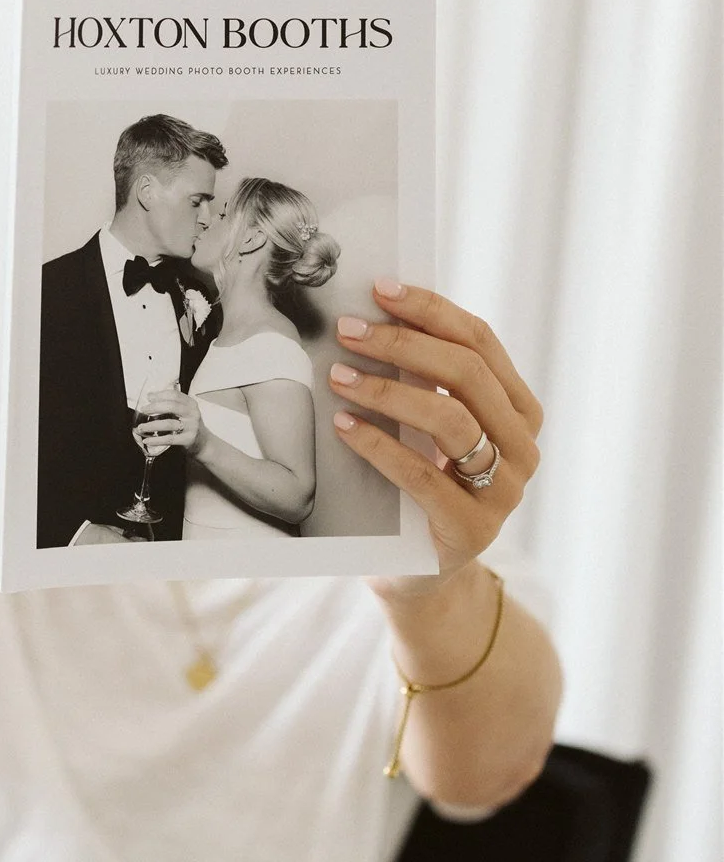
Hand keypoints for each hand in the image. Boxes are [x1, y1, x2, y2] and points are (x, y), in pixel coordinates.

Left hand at [138, 388, 204, 453]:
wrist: (203, 443)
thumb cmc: (190, 425)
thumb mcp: (186, 411)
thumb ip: (173, 404)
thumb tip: (152, 396)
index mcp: (191, 404)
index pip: (175, 395)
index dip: (160, 395)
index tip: (149, 397)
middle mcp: (192, 414)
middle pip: (171, 406)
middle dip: (154, 407)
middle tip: (144, 410)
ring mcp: (191, 427)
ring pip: (168, 424)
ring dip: (152, 425)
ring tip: (141, 427)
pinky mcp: (188, 439)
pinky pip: (170, 439)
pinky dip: (157, 440)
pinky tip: (148, 440)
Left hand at [328, 280, 541, 587]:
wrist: (418, 573)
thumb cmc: (417, 488)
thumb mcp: (427, 429)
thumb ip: (422, 382)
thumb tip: (373, 315)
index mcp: (518, 410)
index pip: (480, 342)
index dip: (431, 310)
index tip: (380, 288)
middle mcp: (523, 447)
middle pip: (468, 375)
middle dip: (404, 343)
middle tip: (349, 329)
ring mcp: (504, 492)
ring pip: (451, 421)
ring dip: (389, 391)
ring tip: (338, 376)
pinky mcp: (471, 530)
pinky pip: (422, 477)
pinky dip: (378, 445)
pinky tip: (343, 425)